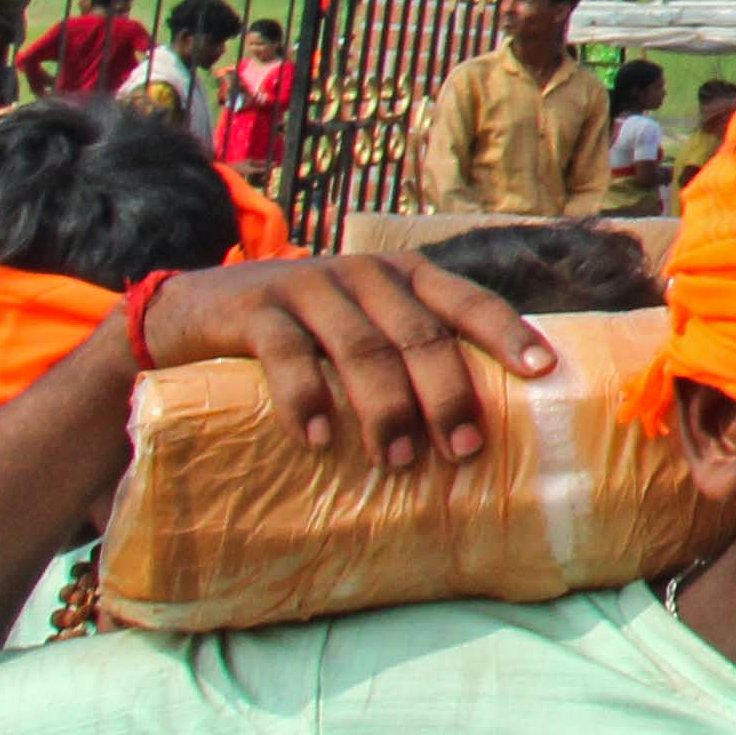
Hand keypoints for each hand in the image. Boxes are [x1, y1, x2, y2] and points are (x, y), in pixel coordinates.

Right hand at [144, 253, 550, 471]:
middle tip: (462, 451)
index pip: (468, 302)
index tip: (542, 372)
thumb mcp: (362, 332)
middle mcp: (365, 274)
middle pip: (421, 334)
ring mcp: (308, 286)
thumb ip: (408, 356)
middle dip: (447, 394)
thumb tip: (477, 430)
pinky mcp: (254, 309)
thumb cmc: (303, 335)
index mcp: (406, 277)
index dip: (508, 334)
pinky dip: (307, 397)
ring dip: (384, 407)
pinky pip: (288, 353)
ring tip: (396, 460)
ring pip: (363, 346)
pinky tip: (319, 438)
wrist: (192, 312)